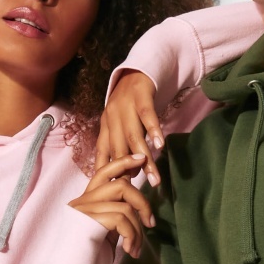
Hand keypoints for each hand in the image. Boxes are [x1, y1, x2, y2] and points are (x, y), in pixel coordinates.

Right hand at [69, 154, 154, 258]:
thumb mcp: (104, 238)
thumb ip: (113, 220)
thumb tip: (133, 210)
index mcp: (84, 204)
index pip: (103, 172)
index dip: (123, 163)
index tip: (141, 159)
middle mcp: (81, 203)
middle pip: (120, 184)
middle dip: (142, 202)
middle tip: (151, 223)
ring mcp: (82, 212)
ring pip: (124, 203)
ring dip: (138, 228)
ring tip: (136, 248)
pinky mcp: (87, 223)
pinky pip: (121, 218)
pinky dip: (132, 235)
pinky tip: (130, 251)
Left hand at [95, 70, 162, 186]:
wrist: (138, 68)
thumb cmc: (130, 103)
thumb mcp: (120, 124)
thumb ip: (121, 146)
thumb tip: (126, 176)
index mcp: (105, 126)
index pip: (103, 154)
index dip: (106, 173)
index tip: (111, 194)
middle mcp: (112, 117)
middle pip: (118, 150)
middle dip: (127, 173)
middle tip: (135, 195)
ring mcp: (126, 106)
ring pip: (133, 137)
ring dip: (143, 160)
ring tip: (153, 179)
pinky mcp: (141, 96)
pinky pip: (147, 116)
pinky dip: (153, 131)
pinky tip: (160, 145)